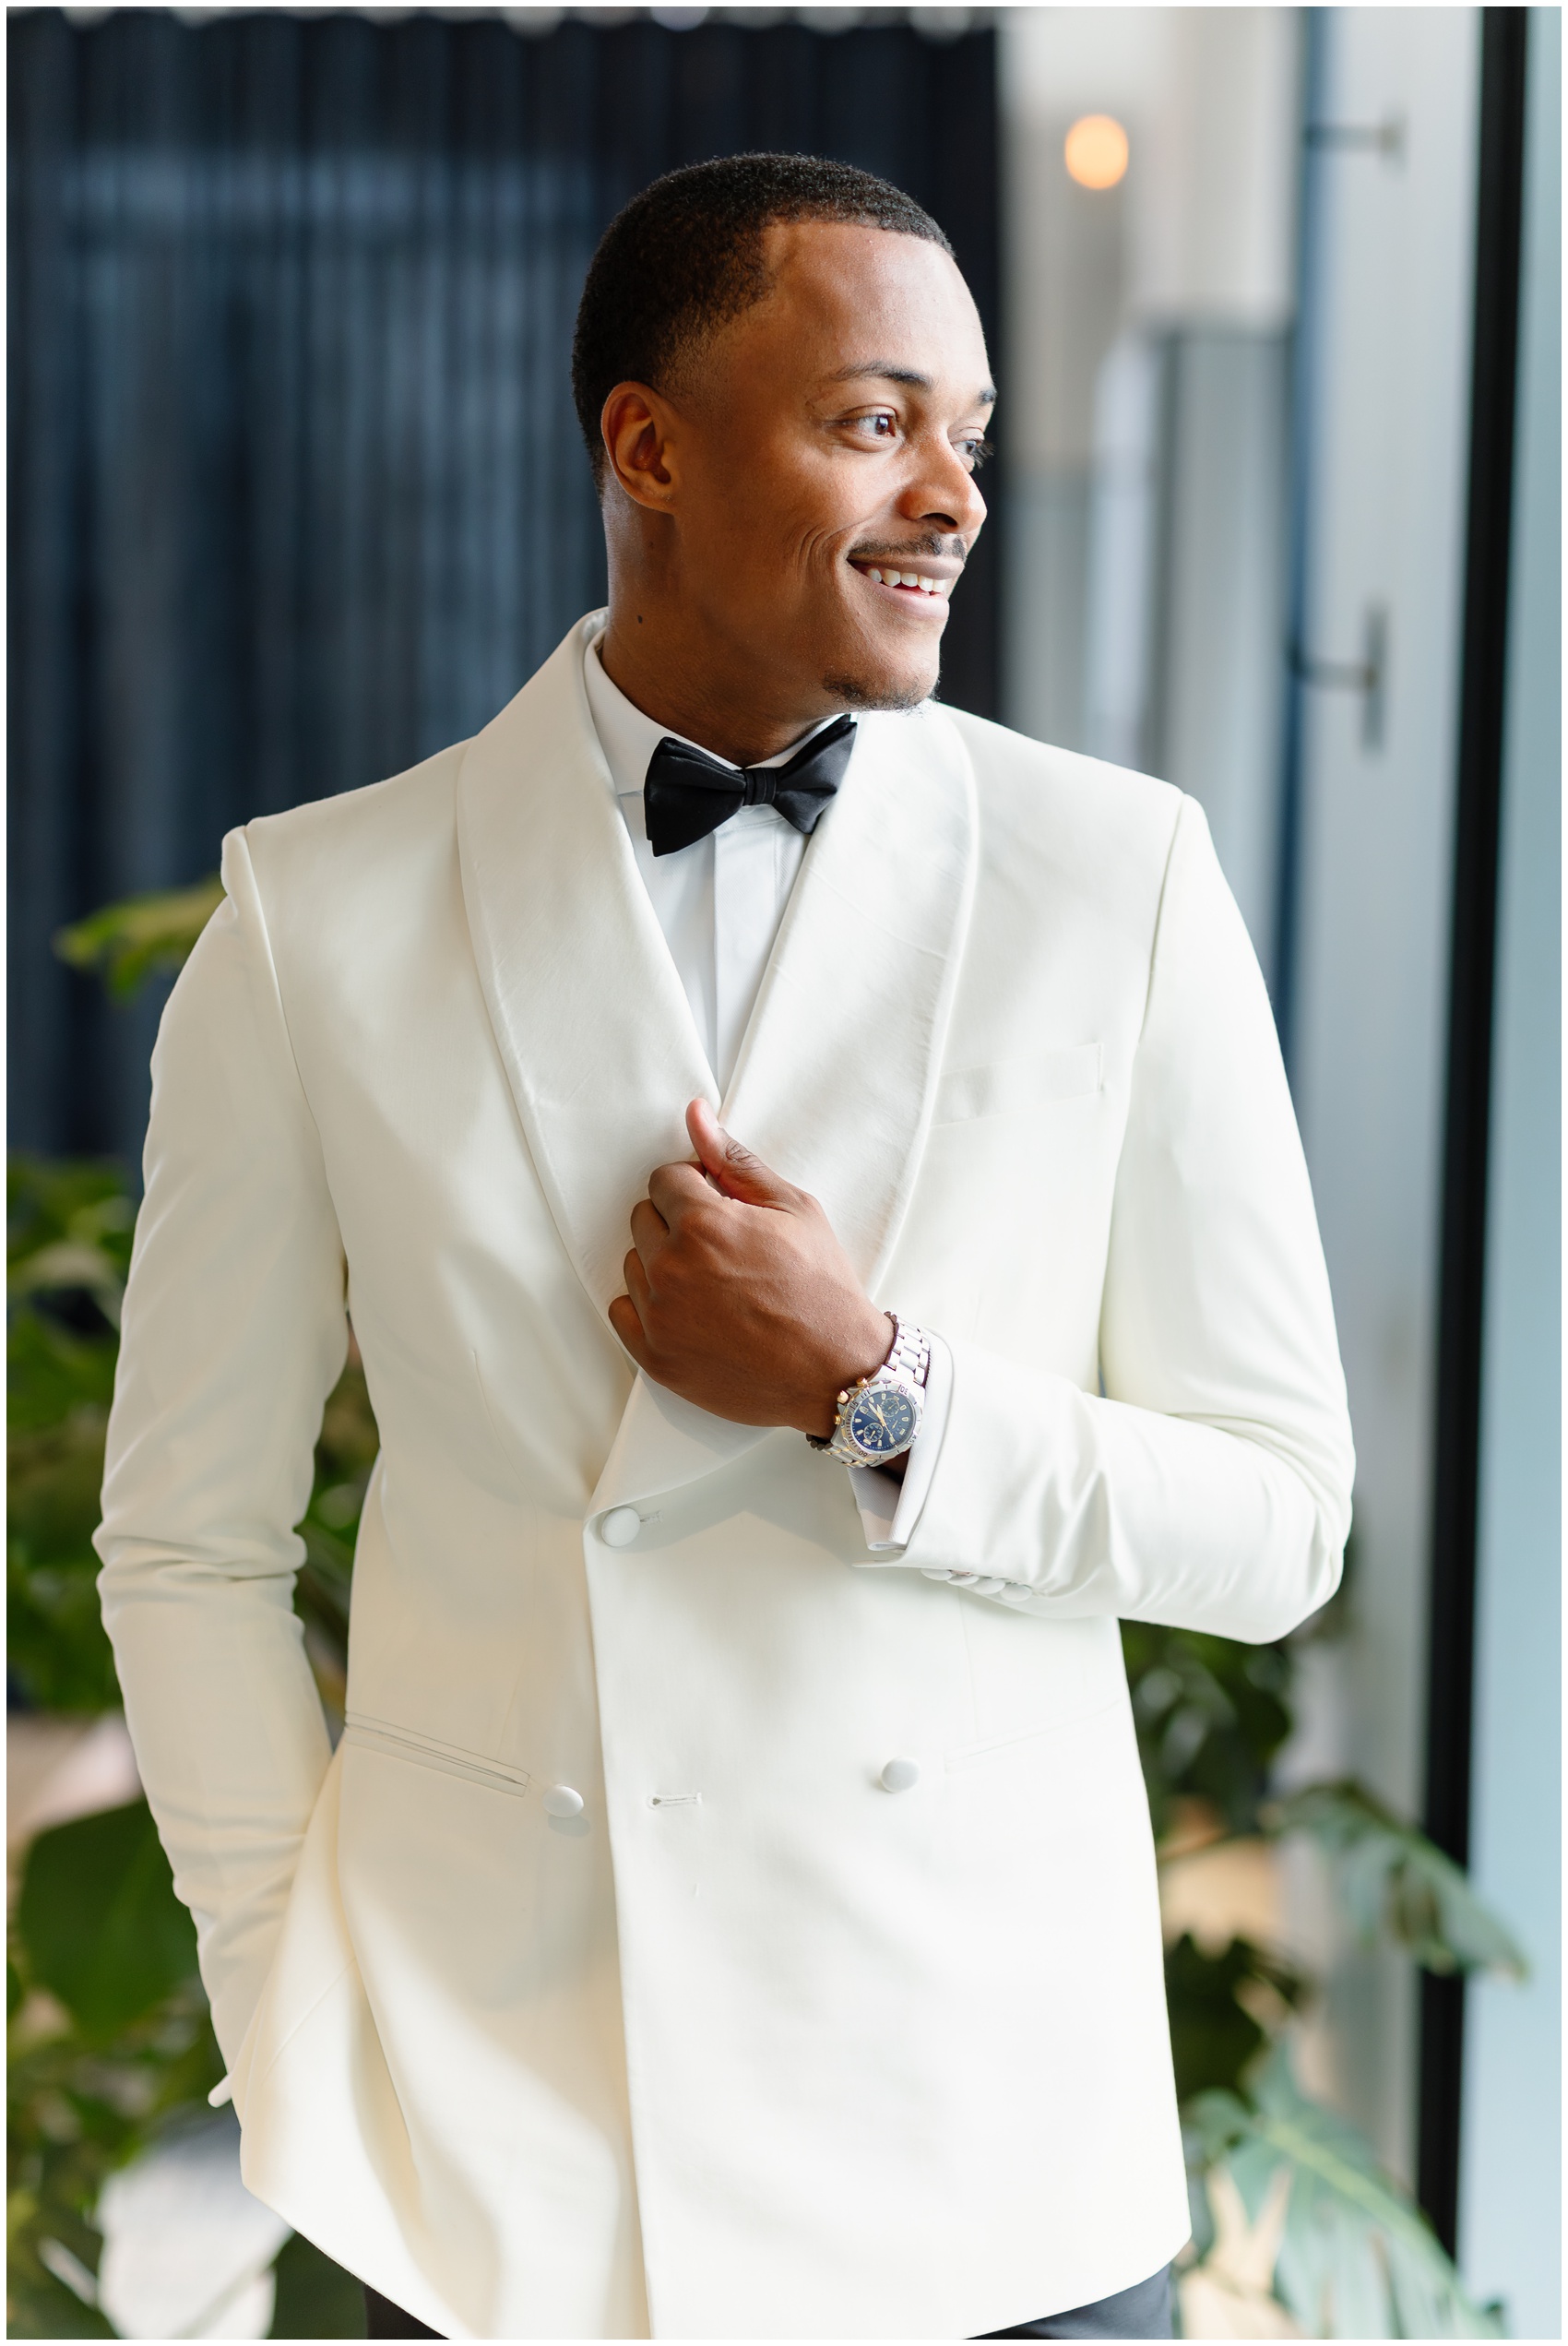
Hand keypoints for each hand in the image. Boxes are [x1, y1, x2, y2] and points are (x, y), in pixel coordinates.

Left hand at [608, 1100, 892, 1434]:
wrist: (836, 1371)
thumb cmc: (822, 1290)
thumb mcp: (793, 1210)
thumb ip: (735, 1162)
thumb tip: (696, 1116)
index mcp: (704, 1223)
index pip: (664, 1179)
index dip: (694, 1186)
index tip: (718, 1205)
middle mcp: (672, 1267)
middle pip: (643, 1218)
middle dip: (677, 1222)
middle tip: (722, 1246)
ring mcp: (659, 1316)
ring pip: (634, 1263)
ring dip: (662, 1264)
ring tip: (712, 1283)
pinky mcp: (655, 1356)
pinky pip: (622, 1310)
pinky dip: (648, 1306)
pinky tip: (690, 1310)